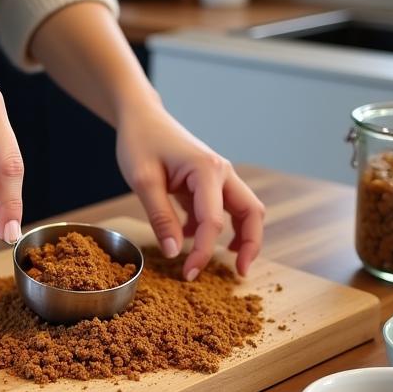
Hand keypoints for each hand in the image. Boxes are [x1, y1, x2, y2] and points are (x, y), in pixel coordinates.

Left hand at [115, 106, 263, 278]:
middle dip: (250, 245)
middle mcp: (222, 172)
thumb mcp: (144, 181)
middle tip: (240, 273)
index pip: (214, 222)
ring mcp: (219, 177)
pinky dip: (213, 228)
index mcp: (207, 170)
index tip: (188, 274)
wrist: (140, 117)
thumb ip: (161, 218)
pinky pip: (222, 209)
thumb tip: (176, 253)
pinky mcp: (209, 183)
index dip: (203, 253)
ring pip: (244, 211)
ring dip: (240, 237)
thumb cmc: (140, 142)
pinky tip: (190, 237)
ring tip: (226, 263)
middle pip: (251, 213)